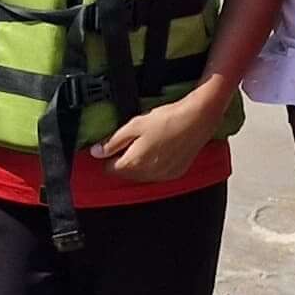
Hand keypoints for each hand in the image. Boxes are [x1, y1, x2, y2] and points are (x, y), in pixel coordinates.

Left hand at [95, 90, 229, 189]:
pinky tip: (158, 150)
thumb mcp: (134, 125)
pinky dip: (154, 165)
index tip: (107, 149)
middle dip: (122, 161)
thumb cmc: (167, 119)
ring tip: (144, 144)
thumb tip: (97, 152)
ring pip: (142, 175)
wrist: (197, 119)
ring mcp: (164, 175)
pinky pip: (158, 174)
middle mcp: (149, 174)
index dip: (107, 158)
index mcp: (135, 163)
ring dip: (138, 164)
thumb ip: (114, 142)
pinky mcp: (176, 172)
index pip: (111, 170)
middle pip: (126, 174)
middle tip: (127, 142)